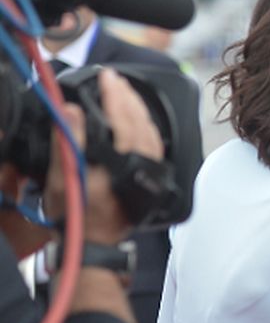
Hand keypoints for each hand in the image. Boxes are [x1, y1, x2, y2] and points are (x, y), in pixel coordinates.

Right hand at [45, 68, 163, 243]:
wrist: (94, 245)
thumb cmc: (76, 215)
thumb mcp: (63, 176)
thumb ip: (68, 141)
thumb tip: (71, 109)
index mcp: (121, 163)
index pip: (123, 119)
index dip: (115, 95)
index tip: (107, 77)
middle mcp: (141, 166)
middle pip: (140, 122)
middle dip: (127, 97)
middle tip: (114, 78)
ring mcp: (149, 173)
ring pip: (150, 133)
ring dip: (138, 110)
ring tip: (124, 92)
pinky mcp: (150, 180)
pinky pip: (154, 145)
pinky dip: (145, 127)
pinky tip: (136, 120)